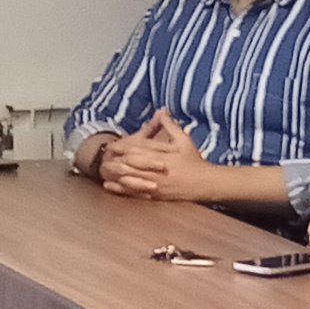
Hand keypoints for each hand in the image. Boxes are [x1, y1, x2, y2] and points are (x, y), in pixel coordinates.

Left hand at [97, 110, 216, 202]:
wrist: (206, 183)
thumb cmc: (195, 161)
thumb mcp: (185, 140)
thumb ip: (171, 127)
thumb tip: (163, 112)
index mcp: (163, 158)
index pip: (140, 152)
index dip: (125, 149)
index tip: (113, 144)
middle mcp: (157, 173)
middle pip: (132, 166)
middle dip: (117, 162)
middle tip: (103, 158)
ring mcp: (156, 186)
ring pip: (131, 180)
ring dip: (116, 175)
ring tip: (103, 171)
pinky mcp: (156, 196)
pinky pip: (135, 194)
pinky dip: (121, 190)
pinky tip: (110, 187)